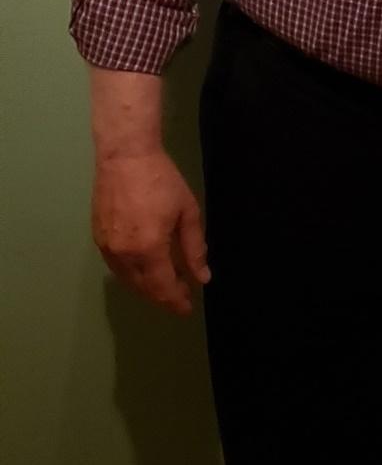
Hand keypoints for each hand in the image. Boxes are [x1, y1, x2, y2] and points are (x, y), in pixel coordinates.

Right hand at [92, 150, 210, 316]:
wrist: (125, 156)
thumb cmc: (161, 181)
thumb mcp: (187, 213)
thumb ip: (194, 248)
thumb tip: (202, 277)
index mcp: (149, 249)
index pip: (163, 287)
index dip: (176, 301)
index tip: (187, 308)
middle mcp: (125, 254)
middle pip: (144, 288)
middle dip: (163, 297)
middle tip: (180, 298)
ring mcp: (107, 247)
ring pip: (127, 280)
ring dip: (146, 288)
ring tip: (165, 285)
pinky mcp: (97, 238)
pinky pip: (116, 266)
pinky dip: (132, 274)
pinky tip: (145, 270)